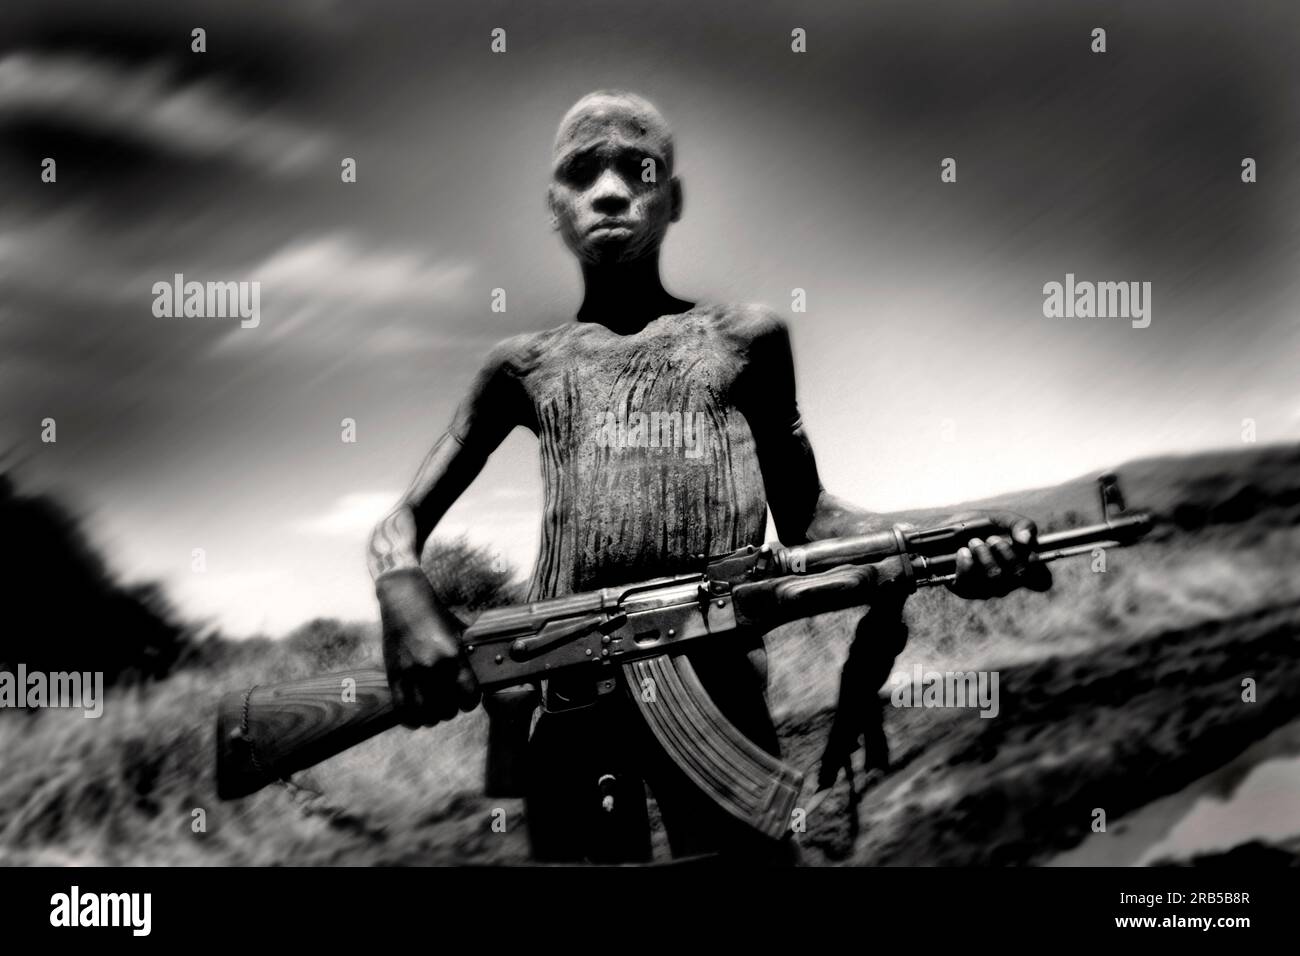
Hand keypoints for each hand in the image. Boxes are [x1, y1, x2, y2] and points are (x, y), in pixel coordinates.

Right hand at [376, 568, 480, 726]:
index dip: (470, 701)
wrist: (404, 599)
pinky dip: (412, 720)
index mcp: (453, 655)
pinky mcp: (394, 675)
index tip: (467, 698)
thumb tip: (481, 674)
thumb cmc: (435, 613)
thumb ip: (467, 654)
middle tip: (449, 702)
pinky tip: (416, 717)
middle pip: (448, 710)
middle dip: (451, 709)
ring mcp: (411, 673)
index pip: (469, 696)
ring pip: (426, 715)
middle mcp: (433, 667)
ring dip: (432, 717)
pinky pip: (403, 710)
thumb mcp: (459, 632)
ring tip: (433, 710)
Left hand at [945, 510, 1051, 599]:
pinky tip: (962, 552)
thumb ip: (1020, 524)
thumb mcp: (1000, 518)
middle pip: (1019, 575)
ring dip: (985, 554)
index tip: (1028, 552)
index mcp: (1020, 565)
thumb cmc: (976, 525)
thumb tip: (1026, 539)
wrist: (942, 530)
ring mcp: (986, 588)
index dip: (1039, 568)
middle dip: (1006, 551)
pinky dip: (967, 564)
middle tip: (991, 538)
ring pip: (995, 578)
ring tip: (973, 541)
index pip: (1042, 580)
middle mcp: (1006, 581)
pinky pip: (970, 584)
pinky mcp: (964, 589)